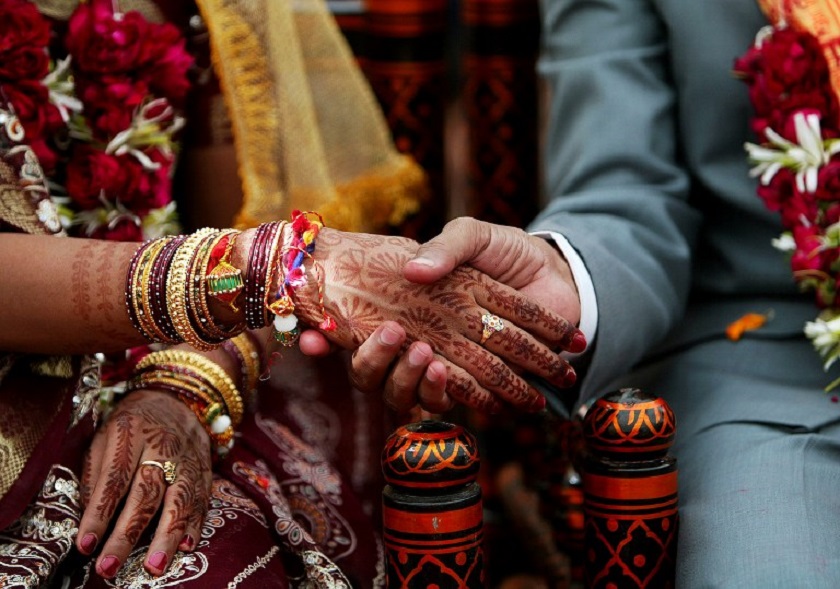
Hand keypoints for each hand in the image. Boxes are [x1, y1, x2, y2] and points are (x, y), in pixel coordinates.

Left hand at [76, 390, 211, 578]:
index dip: (98, 514)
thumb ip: (96, 474)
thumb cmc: (131, 423)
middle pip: (146, 493)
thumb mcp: (104, 436)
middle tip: (110, 567)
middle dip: (127, 533)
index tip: (84, 545)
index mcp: (130, 433)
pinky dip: (195, 524)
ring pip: (180, 499)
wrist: (176, 396)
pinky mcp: (205, 467)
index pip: (113, 478)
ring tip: (154, 566)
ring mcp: (188, 457)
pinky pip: (202, 498)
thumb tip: (90, 519)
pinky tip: (186, 546)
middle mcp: (162, 445)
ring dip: (166, 536)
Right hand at [293, 228, 583, 412]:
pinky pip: (460, 402)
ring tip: (431, 363)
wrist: (558, 273)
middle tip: (391, 336)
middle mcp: (420, 342)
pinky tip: (466, 385)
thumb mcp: (473, 236)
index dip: (327, 340)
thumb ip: (446, 247)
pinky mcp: (484, 384)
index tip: (313, 338)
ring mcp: (451, 366)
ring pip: (409, 396)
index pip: (355, 332)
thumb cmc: (508, 252)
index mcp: (408, 309)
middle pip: (375, 375)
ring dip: (411, 383)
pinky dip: (462, 398)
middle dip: (375, 363)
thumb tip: (413, 269)